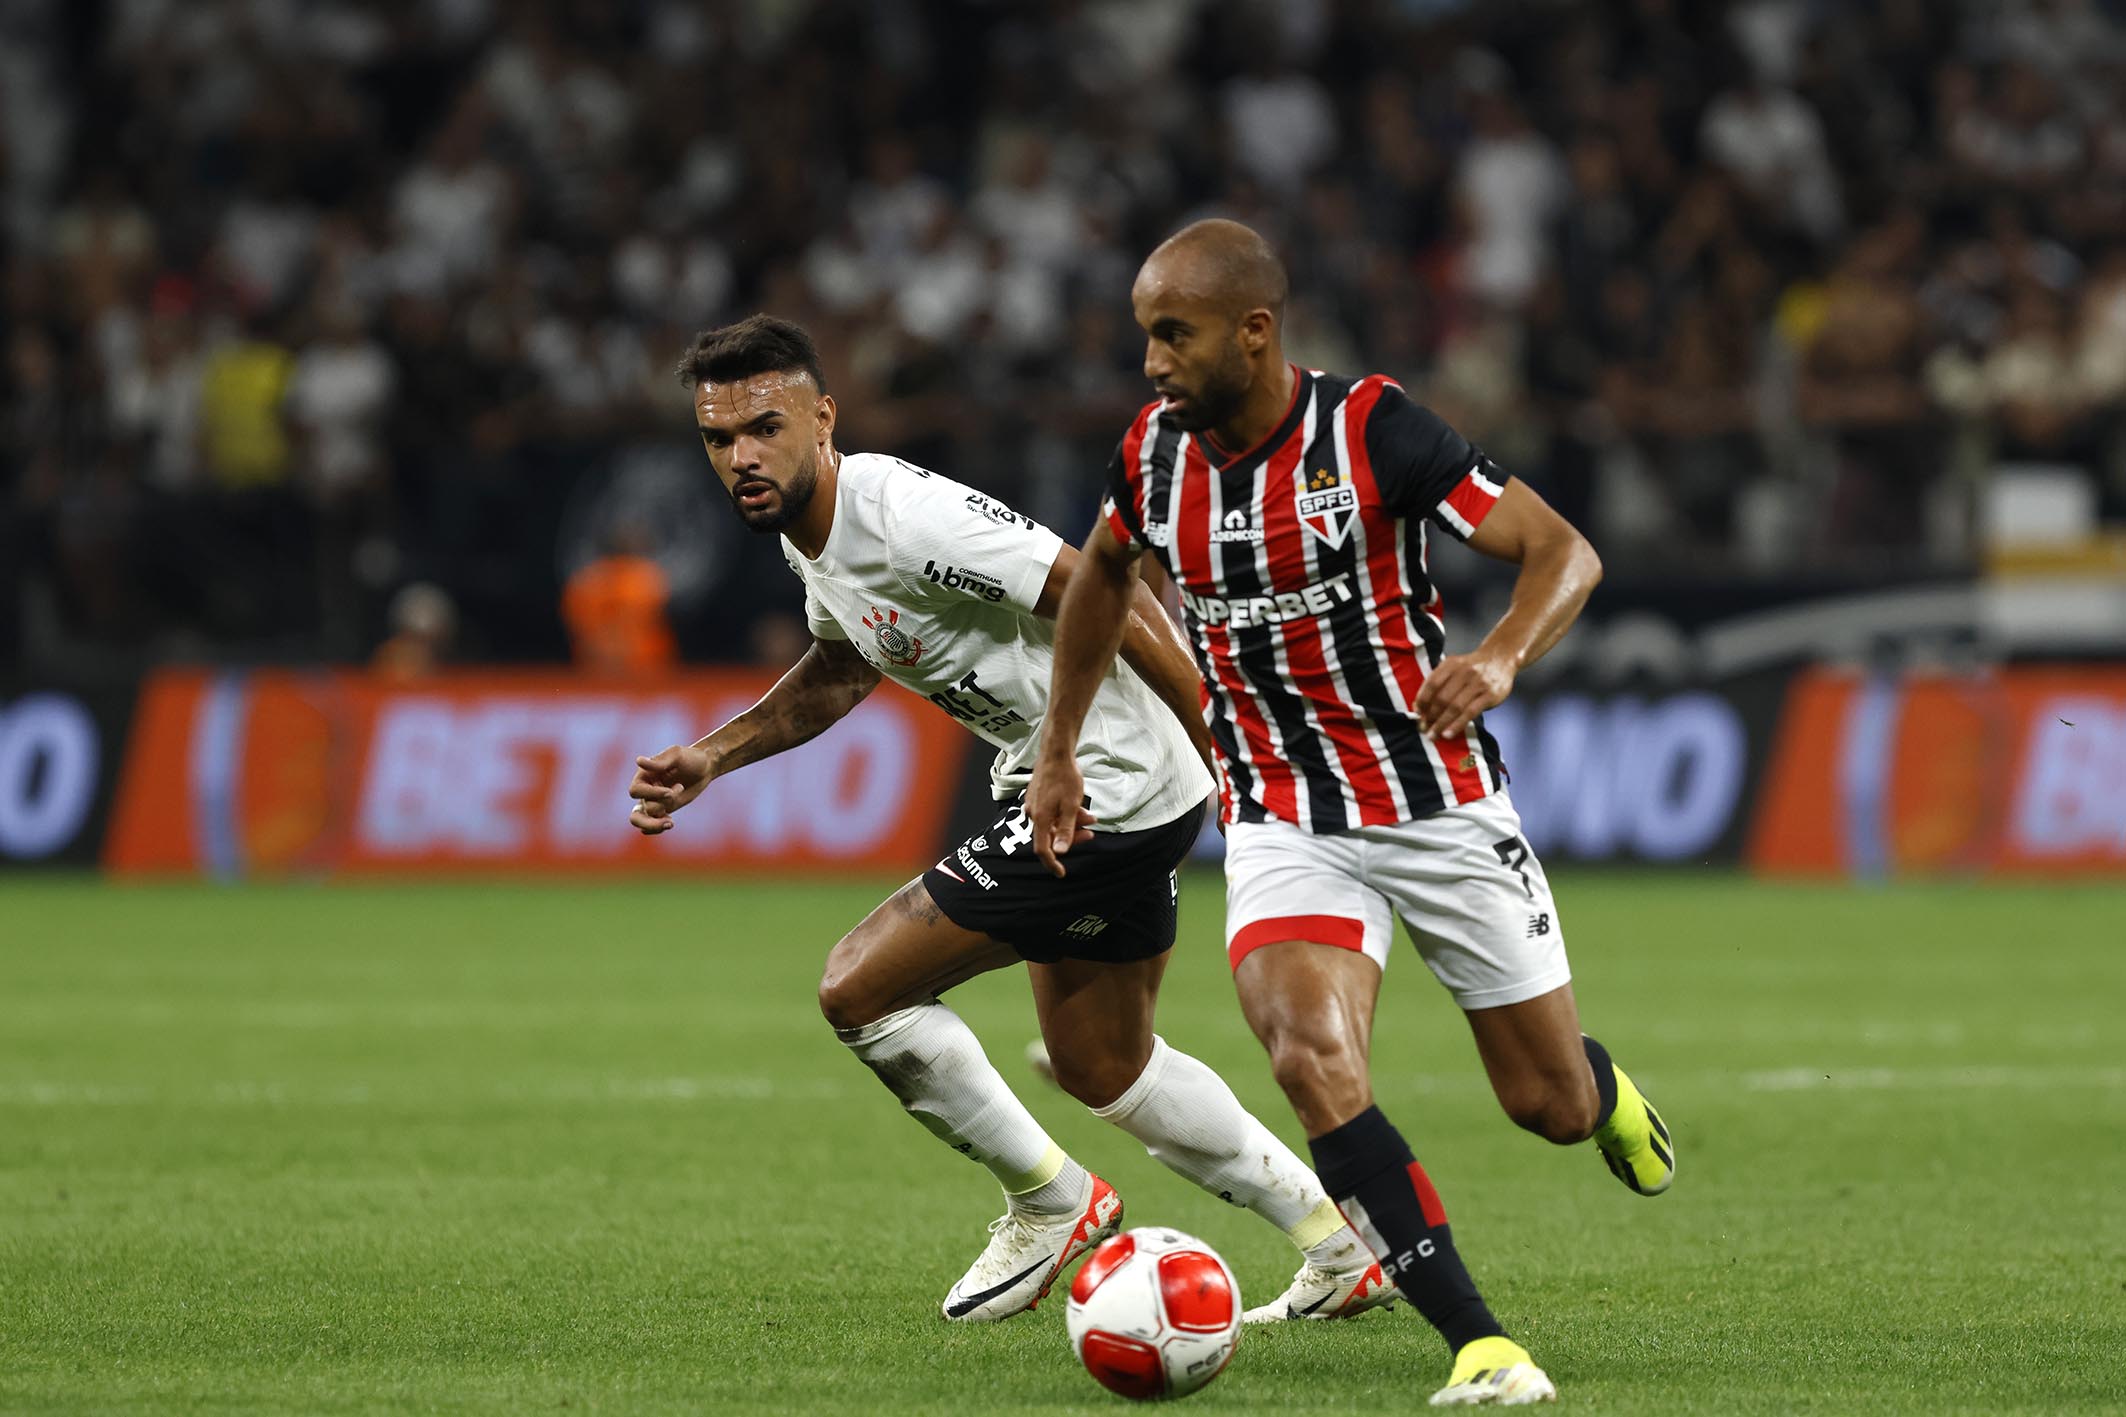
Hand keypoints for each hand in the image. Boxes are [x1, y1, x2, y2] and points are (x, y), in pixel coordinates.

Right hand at [628, 744, 713, 834]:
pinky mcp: (664, 809)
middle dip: (648, 821)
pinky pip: (653, 825)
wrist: (705, 767)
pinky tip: (670, 824)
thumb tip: (638, 761)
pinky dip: (657, 829)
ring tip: (671, 823)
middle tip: (668, 821)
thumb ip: (659, 763)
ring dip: (661, 819)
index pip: (636, 790)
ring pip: (647, 820)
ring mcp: (654, 801)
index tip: (670, 791)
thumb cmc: (690, 758)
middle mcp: (646, 790)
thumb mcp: (676, 755)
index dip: (651, 794)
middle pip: (635, 814)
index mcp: (644, 775)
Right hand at [1026, 753, 1096, 877]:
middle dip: (1072, 837)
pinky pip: (1051, 812)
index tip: (1061, 873)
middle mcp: (1034, 814)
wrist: (1056, 753)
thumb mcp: (1071, 806)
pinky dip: (1065, 814)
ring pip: (1054, 823)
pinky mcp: (1037, 797)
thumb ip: (1065, 830)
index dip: (1052, 863)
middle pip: (1051, 836)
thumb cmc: (1064, 778)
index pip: (1043, 849)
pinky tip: (1079, 807)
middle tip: (1090, 833)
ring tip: (1090, 817)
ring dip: (1072, 823)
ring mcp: (1034, 805)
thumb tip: (1059, 852)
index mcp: (1040, 818)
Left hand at [1415, 649, 1515, 739]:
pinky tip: (1449, 733)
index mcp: (1451, 664)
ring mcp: (1478, 684)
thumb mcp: (1454, 667)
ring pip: (1455, 707)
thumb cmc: (1474, 667)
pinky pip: (1470, 713)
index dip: (1422, 701)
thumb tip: (1421, 707)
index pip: (1432, 684)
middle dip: (1430, 716)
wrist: (1501, 658)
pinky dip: (1457, 724)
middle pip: (1442, 698)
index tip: (1417, 713)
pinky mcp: (1490, 695)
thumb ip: (1439, 682)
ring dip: (1441, 723)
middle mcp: (1464, 672)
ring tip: (1433, 735)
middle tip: (1424, 728)